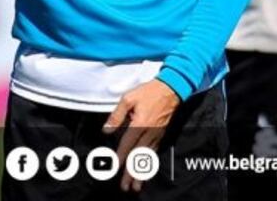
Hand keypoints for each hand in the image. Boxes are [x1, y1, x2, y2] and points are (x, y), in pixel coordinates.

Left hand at [103, 78, 180, 192]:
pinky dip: (149, 164)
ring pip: (147, 158)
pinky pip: (153, 153)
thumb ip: (117, 115)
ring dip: (141, 173)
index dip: (120, 156)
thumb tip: (106, 130)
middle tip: (126, 187)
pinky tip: (145, 171)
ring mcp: (157, 135)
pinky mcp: (161, 135)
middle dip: (131, 173)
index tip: (115, 167)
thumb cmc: (148, 92)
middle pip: (138, 157)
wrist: (170, 89)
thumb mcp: (128, 98)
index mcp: (140, 124)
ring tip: (136, 186)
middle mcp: (149, 133)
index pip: (127, 144)